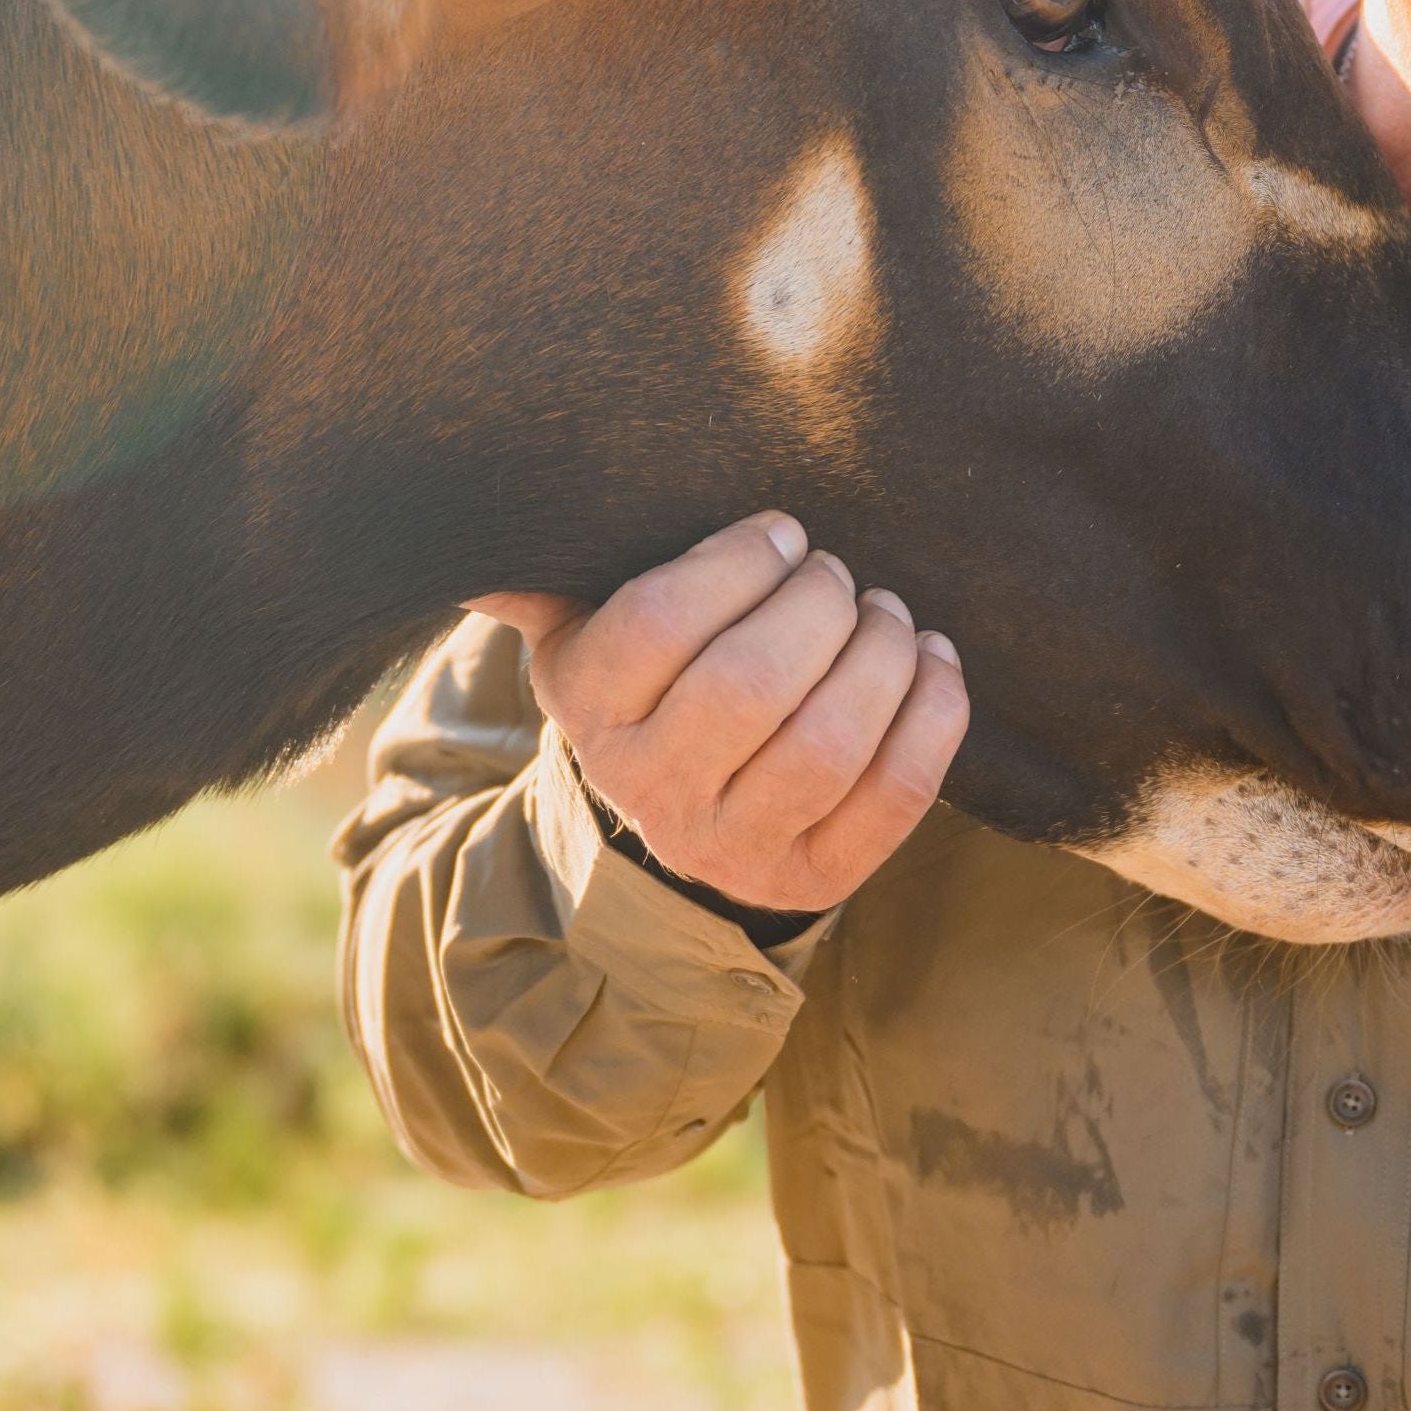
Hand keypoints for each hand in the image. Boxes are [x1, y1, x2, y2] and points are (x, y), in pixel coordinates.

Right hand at [469, 512, 968, 913]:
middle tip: (840, 574)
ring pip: (828, 745)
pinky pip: (895, 796)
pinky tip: (934, 660)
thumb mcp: (584, 636)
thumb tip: (476, 566)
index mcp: (589, 708)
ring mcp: (736, 845)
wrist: (684, 825)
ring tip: (888, 613)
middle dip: (818, 607)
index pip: (657, 624)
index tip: (785, 533)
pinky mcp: (817, 877)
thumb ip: (542, 588)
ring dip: (881, 658)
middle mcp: (653, 787)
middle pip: (751, 685)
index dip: (738, 565)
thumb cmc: (653, 689)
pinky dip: (933, 718)